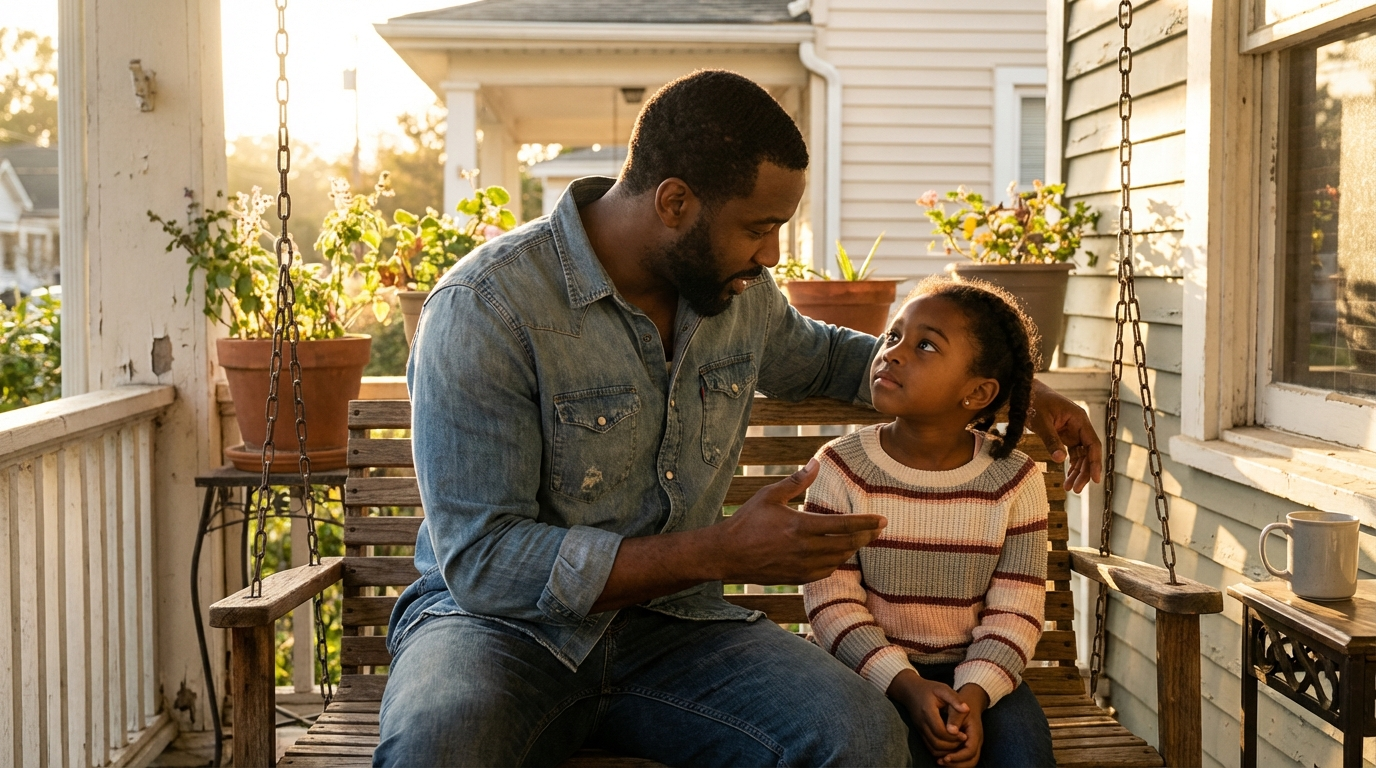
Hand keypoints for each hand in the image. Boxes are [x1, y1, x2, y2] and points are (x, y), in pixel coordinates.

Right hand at [712, 459, 886, 583]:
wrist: (727, 554)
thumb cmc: (746, 522)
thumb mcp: (769, 495)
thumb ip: (796, 481)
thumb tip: (816, 463)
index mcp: (800, 526)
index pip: (843, 525)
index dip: (866, 523)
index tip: (882, 520)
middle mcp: (804, 549)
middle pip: (847, 544)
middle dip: (867, 536)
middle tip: (880, 529)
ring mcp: (801, 566)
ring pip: (838, 560)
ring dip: (852, 549)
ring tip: (861, 539)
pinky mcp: (796, 577)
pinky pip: (825, 572)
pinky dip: (836, 563)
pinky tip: (838, 555)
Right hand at [888, 670, 967, 756]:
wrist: (910, 691)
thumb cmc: (929, 689)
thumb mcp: (943, 689)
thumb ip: (955, 699)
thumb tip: (967, 710)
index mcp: (928, 712)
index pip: (940, 731)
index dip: (953, 736)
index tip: (965, 735)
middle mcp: (922, 723)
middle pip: (936, 743)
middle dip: (952, 745)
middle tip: (963, 740)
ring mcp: (920, 730)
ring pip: (933, 748)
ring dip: (947, 750)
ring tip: (958, 743)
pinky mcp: (920, 733)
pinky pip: (930, 748)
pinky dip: (941, 750)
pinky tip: (950, 745)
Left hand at [937, 684, 987, 767]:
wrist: (971, 700)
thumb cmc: (963, 704)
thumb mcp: (958, 708)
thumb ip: (955, 719)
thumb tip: (950, 731)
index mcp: (975, 733)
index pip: (970, 751)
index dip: (958, 756)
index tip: (946, 757)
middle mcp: (976, 741)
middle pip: (972, 761)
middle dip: (957, 764)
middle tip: (941, 762)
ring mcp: (973, 744)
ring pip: (968, 762)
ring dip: (955, 764)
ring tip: (940, 761)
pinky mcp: (967, 745)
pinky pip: (964, 758)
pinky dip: (955, 761)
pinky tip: (942, 758)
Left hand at [1028, 379, 1102, 492]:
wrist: (1025, 391)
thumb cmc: (1034, 401)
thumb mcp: (1041, 421)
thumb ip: (1051, 439)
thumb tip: (1060, 460)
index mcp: (1079, 419)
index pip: (1093, 444)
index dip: (1095, 463)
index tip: (1096, 480)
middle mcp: (1080, 426)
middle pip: (1088, 453)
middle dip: (1084, 472)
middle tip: (1074, 490)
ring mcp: (1073, 431)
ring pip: (1081, 456)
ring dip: (1077, 472)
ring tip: (1069, 488)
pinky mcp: (1065, 435)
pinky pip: (1073, 454)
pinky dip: (1071, 466)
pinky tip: (1067, 478)